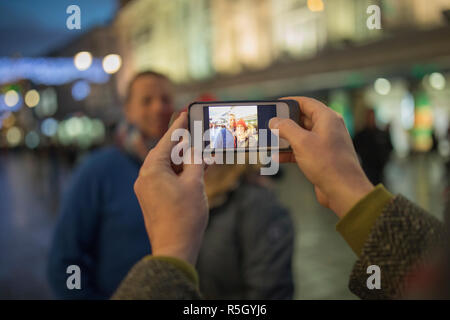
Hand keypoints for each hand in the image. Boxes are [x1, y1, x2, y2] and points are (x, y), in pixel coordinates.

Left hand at [134, 112, 207, 265]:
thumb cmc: (185, 216)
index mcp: (152, 169)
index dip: (179, 126)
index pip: (167, 140)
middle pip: (168, 153)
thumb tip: (195, 148)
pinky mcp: (153, 199)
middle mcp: (145, 177)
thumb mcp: (195, 183)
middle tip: (203, 139)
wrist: (174, 248)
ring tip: (206, 158)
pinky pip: (167, 179)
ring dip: (187, 162)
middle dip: (187, 147)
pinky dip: (182, 174)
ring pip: (169, 167)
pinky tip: (197, 172)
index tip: (185, 113)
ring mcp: (147, 189)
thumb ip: (195, 160)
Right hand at [269, 97, 373, 217]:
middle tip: (270, 124)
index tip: (276, 104)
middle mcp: (328, 128)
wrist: (343, 190)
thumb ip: (286, 128)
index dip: (290, 102)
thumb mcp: (302, 142)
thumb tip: (274, 121)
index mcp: (327, 118)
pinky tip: (278, 157)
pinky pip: (303, 149)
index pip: (306, 103)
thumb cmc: (327, 164)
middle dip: (285, 123)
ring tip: (270, 141)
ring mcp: (325, 143)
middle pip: (303, 119)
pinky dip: (291, 152)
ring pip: (301, 135)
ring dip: (286, 139)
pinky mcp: (322, 157)